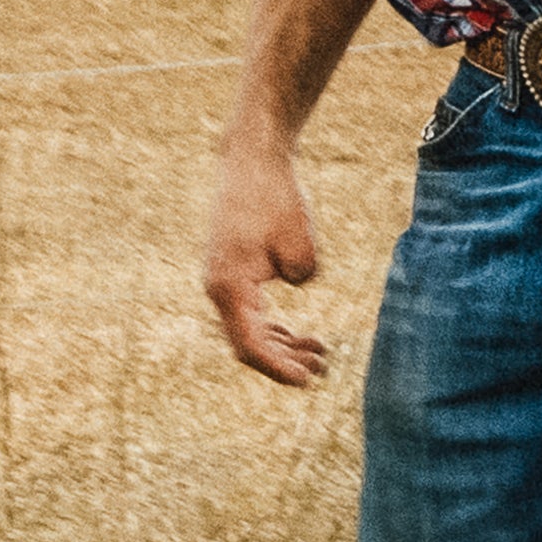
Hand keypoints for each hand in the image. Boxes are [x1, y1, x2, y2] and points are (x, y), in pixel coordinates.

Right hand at [203, 139, 334, 388]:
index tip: (308, 381)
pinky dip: (272, 326)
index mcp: (229, 286)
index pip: (251, 346)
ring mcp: (221, 279)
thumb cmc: (274, 198)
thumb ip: (302, 276)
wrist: (251, 161)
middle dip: (285, 360)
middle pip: (248, 343)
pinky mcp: (231, 270)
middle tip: (323, 368)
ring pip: (249, 328)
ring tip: (320, 352)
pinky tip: (296, 333)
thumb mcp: (300, 243)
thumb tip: (295, 282)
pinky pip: (249, 311)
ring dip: (281, 344)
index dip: (279, 369)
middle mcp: (218, 287)